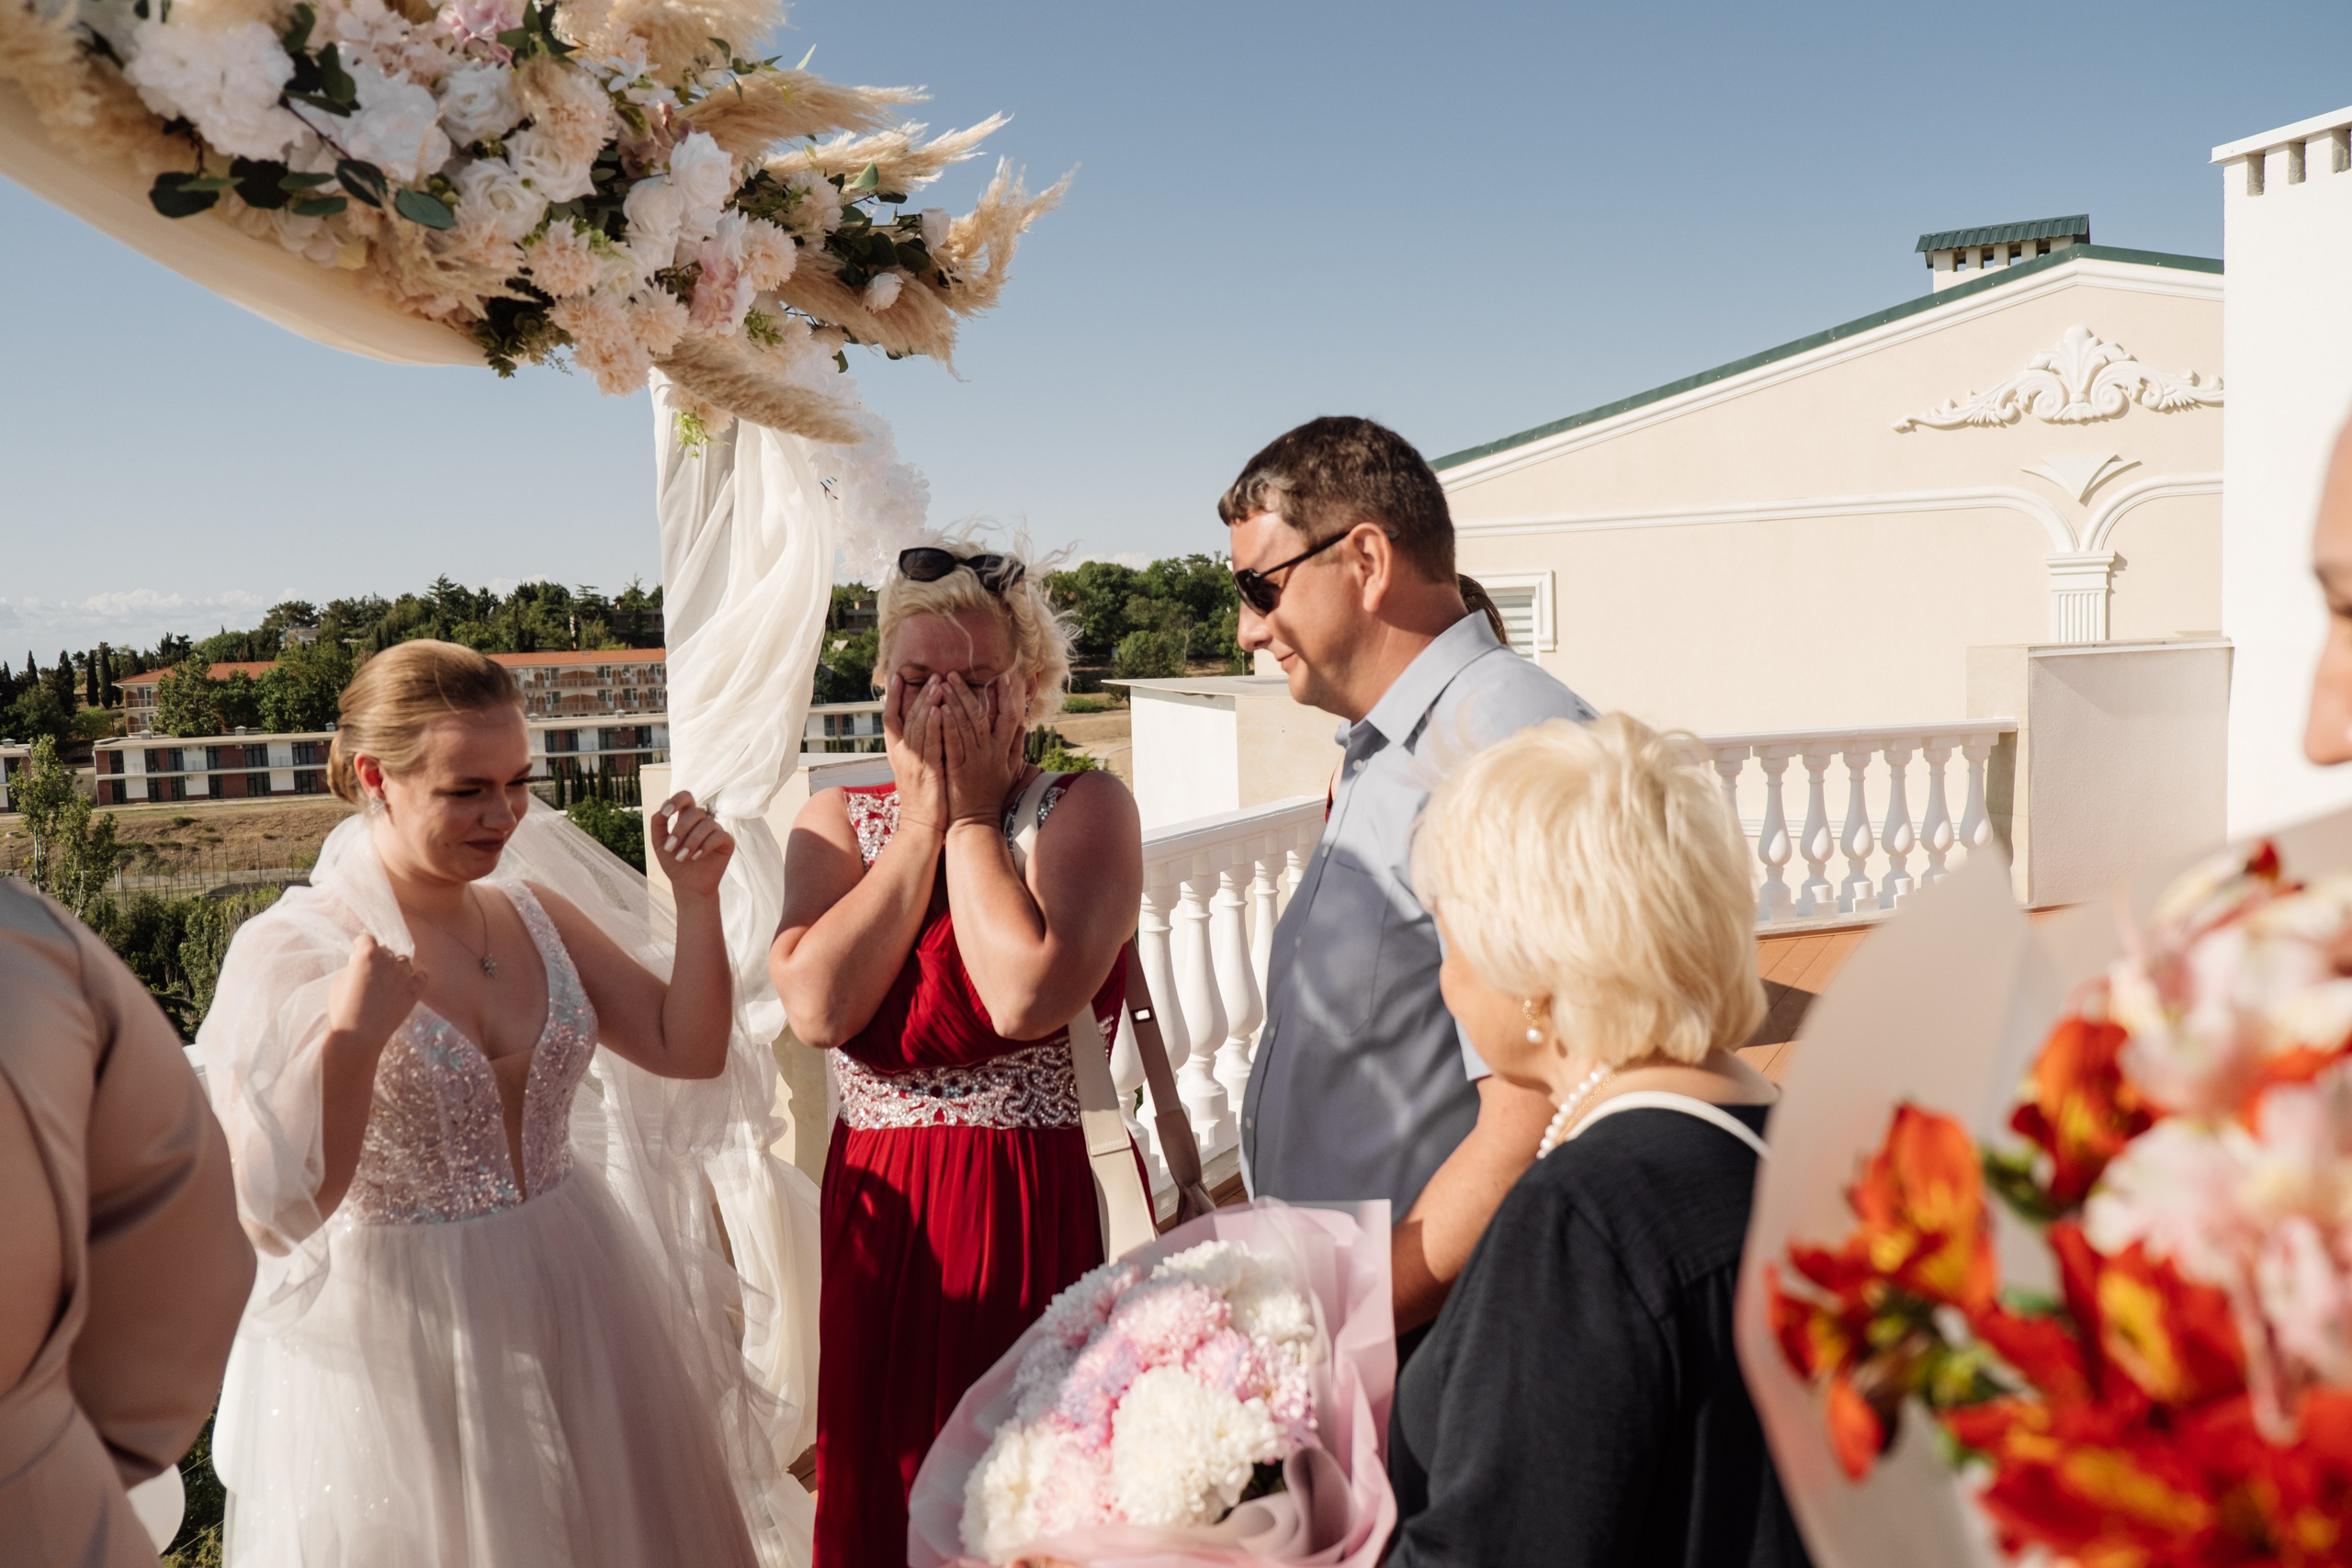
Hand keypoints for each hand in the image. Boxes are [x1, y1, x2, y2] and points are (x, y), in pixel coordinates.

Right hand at [326, 933, 425, 1047]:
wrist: (358, 1036)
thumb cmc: (343, 1010)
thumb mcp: (339, 982)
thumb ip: (353, 967)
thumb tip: (359, 964)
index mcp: (367, 955)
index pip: (367, 939)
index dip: (361, 943)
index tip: (358, 948)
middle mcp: (388, 961)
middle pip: (386, 951)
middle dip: (378, 958)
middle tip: (371, 970)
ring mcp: (403, 975)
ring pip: (404, 962)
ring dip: (395, 967)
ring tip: (387, 980)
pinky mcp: (414, 991)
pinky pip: (422, 976)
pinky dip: (415, 977)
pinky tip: (407, 983)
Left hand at [654, 791, 735, 897]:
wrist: (688, 886)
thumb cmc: (674, 863)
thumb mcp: (659, 843)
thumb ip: (657, 824)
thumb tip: (662, 810)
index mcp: (686, 817)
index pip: (686, 797)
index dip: (676, 800)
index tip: (666, 813)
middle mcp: (703, 821)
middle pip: (695, 812)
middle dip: (680, 830)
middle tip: (670, 848)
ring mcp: (716, 830)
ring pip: (707, 824)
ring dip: (691, 841)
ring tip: (682, 857)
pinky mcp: (727, 842)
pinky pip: (719, 835)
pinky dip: (705, 846)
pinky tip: (696, 857)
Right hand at [882, 673, 948, 838]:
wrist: (922, 826)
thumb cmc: (924, 798)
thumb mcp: (915, 768)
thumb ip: (918, 746)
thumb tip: (926, 725)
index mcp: (897, 753)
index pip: (890, 718)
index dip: (893, 696)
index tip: (897, 676)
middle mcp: (901, 754)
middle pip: (906, 717)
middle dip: (918, 694)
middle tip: (932, 676)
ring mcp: (913, 762)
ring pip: (917, 727)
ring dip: (927, 703)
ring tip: (938, 684)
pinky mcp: (927, 771)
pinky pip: (929, 744)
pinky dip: (934, 725)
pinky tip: (941, 710)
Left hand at [940, 672, 1023, 827]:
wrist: (976, 821)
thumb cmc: (991, 796)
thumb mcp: (1010, 771)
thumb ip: (1017, 747)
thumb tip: (1022, 726)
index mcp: (1003, 750)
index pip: (1009, 716)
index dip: (1007, 695)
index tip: (1003, 676)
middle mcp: (991, 751)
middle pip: (981, 715)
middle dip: (967, 691)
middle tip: (953, 674)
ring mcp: (974, 759)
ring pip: (966, 724)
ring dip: (954, 702)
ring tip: (942, 684)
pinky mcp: (958, 768)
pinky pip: (954, 742)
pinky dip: (948, 724)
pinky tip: (940, 709)